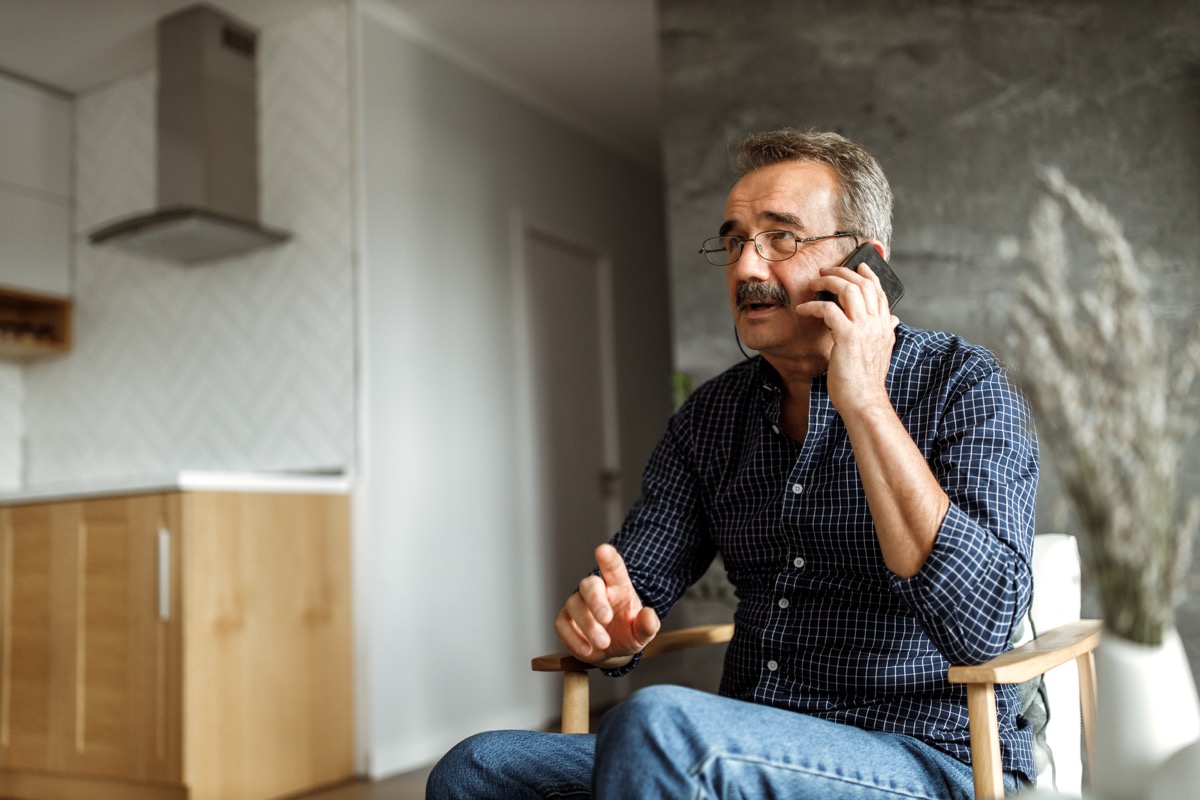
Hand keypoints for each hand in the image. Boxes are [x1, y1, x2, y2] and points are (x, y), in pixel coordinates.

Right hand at [554, 543, 660, 668]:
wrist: (611, 651)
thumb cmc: (628, 633)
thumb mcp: (643, 633)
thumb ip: (648, 625)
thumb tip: (649, 614)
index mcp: (618, 586)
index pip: (613, 568)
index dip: (608, 558)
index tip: (602, 550)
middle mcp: (597, 591)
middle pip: (589, 584)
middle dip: (595, 600)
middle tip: (606, 618)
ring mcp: (578, 604)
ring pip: (574, 604)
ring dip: (588, 625)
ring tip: (603, 644)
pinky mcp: (565, 620)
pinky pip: (562, 624)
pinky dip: (574, 639)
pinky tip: (588, 650)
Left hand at [800, 256, 897, 413]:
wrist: (865, 400)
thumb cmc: (867, 381)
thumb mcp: (882, 351)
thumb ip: (886, 333)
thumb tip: (893, 320)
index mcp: (885, 326)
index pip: (879, 292)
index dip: (869, 275)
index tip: (859, 265)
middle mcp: (878, 323)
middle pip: (863, 284)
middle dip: (843, 272)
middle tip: (826, 271)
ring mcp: (864, 328)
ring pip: (847, 290)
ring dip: (828, 282)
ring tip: (814, 283)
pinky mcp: (847, 336)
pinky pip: (828, 310)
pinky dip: (813, 306)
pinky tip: (802, 310)